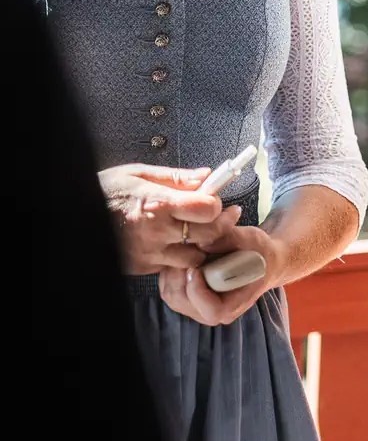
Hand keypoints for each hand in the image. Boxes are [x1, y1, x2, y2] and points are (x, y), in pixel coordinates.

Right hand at [99, 164, 235, 274]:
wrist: (76, 214)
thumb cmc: (105, 192)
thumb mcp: (137, 173)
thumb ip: (176, 177)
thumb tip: (206, 176)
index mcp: (158, 203)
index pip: (207, 209)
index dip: (216, 204)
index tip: (213, 200)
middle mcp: (156, 231)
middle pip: (209, 235)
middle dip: (218, 225)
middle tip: (217, 217)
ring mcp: (149, 253)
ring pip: (194, 258)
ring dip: (198, 246)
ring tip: (192, 232)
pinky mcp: (142, 267)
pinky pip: (172, 266)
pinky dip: (177, 256)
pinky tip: (171, 242)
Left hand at [158, 223, 283, 326]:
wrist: (260, 258)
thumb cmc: (259, 251)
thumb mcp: (252, 239)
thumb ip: (230, 239)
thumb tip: (203, 241)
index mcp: (234, 305)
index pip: (212, 310)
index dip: (198, 291)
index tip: (195, 267)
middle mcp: (214, 312)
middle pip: (184, 302)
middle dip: (178, 275)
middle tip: (183, 251)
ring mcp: (198, 307)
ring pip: (171, 295)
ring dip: (171, 272)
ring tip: (182, 251)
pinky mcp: (187, 298)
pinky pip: (167, 288)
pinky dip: (168, 272)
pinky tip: (179, 255)